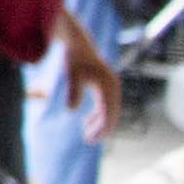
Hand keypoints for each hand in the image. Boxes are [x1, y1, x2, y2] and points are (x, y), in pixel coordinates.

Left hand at [63, 27, 121, 141]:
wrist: (77, 43)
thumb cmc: (74, 58)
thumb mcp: (72, 74)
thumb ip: (73, 91)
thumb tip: (70, 110)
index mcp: (109, 86)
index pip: (109, 113)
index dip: (102, 128)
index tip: (91, 139)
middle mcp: (113, 87)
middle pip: (111, 114)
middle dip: (101, 129)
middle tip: (88, 140)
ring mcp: (111, 87)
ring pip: (108, 111)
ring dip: (99, 123)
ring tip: (87, 134)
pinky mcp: (105, 87)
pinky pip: (105, 106)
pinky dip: (97, 115)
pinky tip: (87, 122)